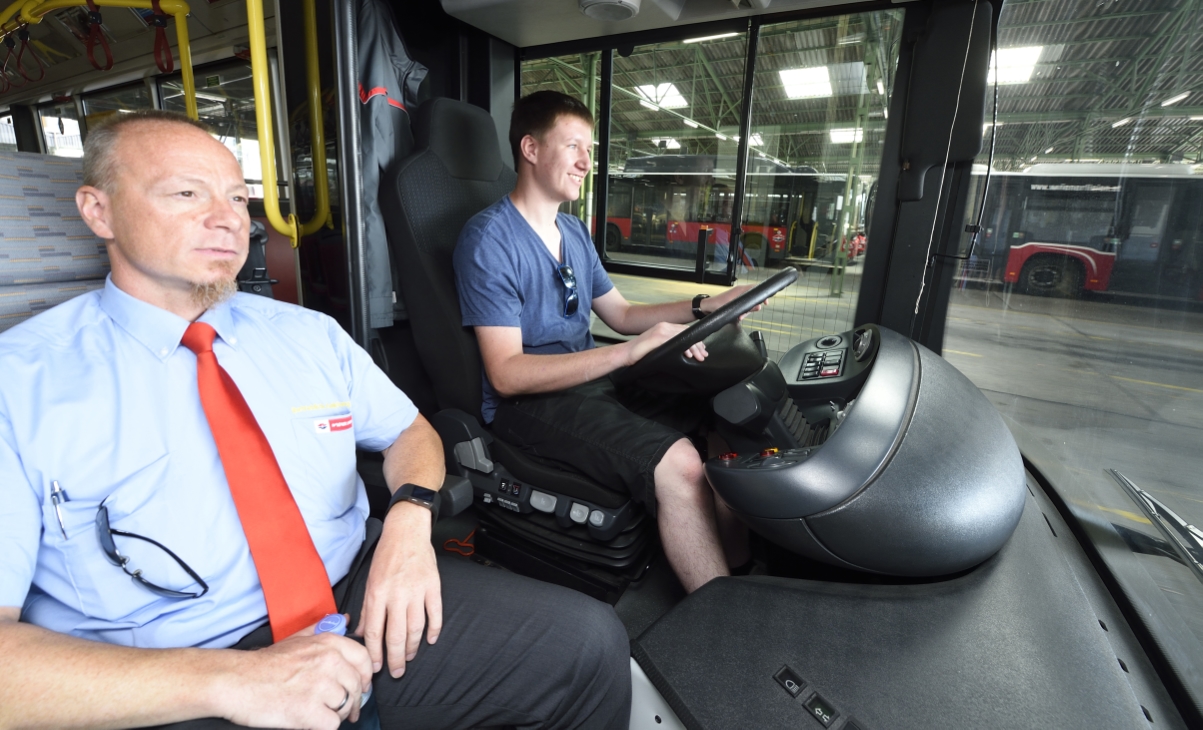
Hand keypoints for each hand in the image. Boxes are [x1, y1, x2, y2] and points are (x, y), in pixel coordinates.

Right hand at [220, 622, 371, 728]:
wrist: (237, 681)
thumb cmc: (264, 664)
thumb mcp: (296, 639)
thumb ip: (322, 630)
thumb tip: (344, 620)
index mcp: (328, 643)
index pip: (364, 659)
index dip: (365, 676)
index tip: (361, 686)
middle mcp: (328, 662)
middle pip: (356, 686)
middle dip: (352, 701)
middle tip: (346, 710)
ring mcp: (320, 686)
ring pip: (345, 706)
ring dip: (336, 714)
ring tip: (322, 714)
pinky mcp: (309, 711)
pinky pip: (332, 724)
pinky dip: (323, 726)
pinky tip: (311, 722)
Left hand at [358, 502, 442, 678]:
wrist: (407, 532)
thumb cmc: (386, 556)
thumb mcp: (370, 580)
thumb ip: (367, 608)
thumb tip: (362, 633)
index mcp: (378, 593)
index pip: (375, 631)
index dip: (375, 652)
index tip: (376, 667)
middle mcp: (397, 594)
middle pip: (396, 635)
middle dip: (395, 658)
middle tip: (396, 672)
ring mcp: (417, 591)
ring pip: (416, 628)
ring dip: (412, 647)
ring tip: (409, 658)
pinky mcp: (433, 586)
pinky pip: (435, 614)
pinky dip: (434, 630)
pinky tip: (430, 640)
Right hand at [626, 321, 707, 363]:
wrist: (625, 354)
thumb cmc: (639, 353)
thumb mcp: (657, 346)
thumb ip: (668, 344)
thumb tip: (681, 351)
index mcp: (663, 327)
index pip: (684, 331)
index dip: (695, 340)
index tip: (701, 349)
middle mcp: (663, 326)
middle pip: (686, 333)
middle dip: (697, 345)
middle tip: (703, 355)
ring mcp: (660, 331)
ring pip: (683, 337)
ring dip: (693, 347)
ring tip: (698, 356)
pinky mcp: (657, 337)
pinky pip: (674, 341)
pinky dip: (683, 347)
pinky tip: (688, 354)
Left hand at [701, 284, 765, 319]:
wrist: (707, 308)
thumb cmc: (718, 305)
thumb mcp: (734, 307)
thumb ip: (747, 307)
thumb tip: (758, 306)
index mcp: (741, 290)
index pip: (756, 289)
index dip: (762, 295)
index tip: (766, 302)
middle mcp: (740, 293)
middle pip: (753, 299)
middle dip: (752, 308)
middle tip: (748, 313)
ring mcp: (737, 298)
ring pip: (747, 306)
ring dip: (745, 312)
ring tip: (739, 317)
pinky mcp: (734, 304)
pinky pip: (742, 308)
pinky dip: (741, 313)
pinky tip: (737, 317)